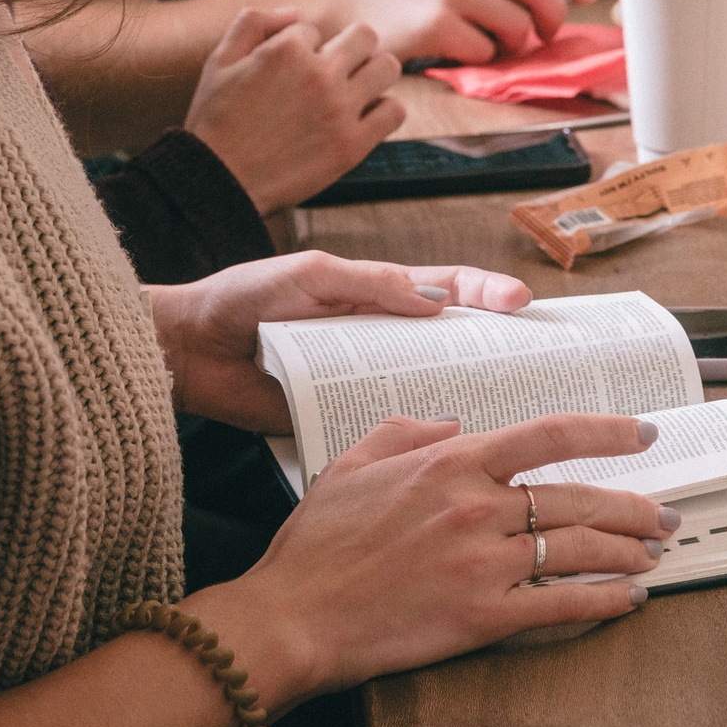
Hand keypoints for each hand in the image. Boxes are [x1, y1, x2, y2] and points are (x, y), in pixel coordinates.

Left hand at [146, 252, 530, 429]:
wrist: (188, 350)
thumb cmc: (245, 298)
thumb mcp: (309, 277)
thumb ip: (368, 283)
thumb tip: (434, 303)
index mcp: (378, 293)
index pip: (447, 288)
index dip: (487, 293)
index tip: (520, 304)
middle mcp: (380, 336)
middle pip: (451, 340)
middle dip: (496, 347)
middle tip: (537, 362)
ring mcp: (362, 377)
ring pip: (426, 385)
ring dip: (465, 394)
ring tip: (508, 409)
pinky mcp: (338, 416)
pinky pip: (385, 425)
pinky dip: (415, 435)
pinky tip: (445, 449)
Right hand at [183, 8, 404, 211]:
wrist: (217, 182)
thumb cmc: (216, 123)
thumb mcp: (219, 61)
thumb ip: (254, 23)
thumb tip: (295, 12)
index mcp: (286, 50)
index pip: (316, 29)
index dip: (304, 48)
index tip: (291, 72)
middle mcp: (319, 74)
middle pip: (366, 36)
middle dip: (350, 48)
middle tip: (336, 70)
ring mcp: (339, 109)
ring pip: (387, 67)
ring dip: (373, 74)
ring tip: (355, 89)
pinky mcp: (352, 144)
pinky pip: (394, 111)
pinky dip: (384, 111)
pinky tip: (363, 117)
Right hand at [194, 412, 668, 710]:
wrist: (291, 618)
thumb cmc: (315, 547)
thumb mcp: (354, 463)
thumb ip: (409, 431)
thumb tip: (454, 424)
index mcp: (453, 464)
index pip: (550, 433)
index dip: (607, 431)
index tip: (644, 431)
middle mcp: (477, 507)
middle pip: (578, 497)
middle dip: (632, 506)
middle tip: (662, 513)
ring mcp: (483, 563)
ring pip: (578, 547)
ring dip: (627, 550)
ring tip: (653, 553)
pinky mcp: (480, 616)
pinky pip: (559, 604)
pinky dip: (602, 600)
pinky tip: (626, 598)